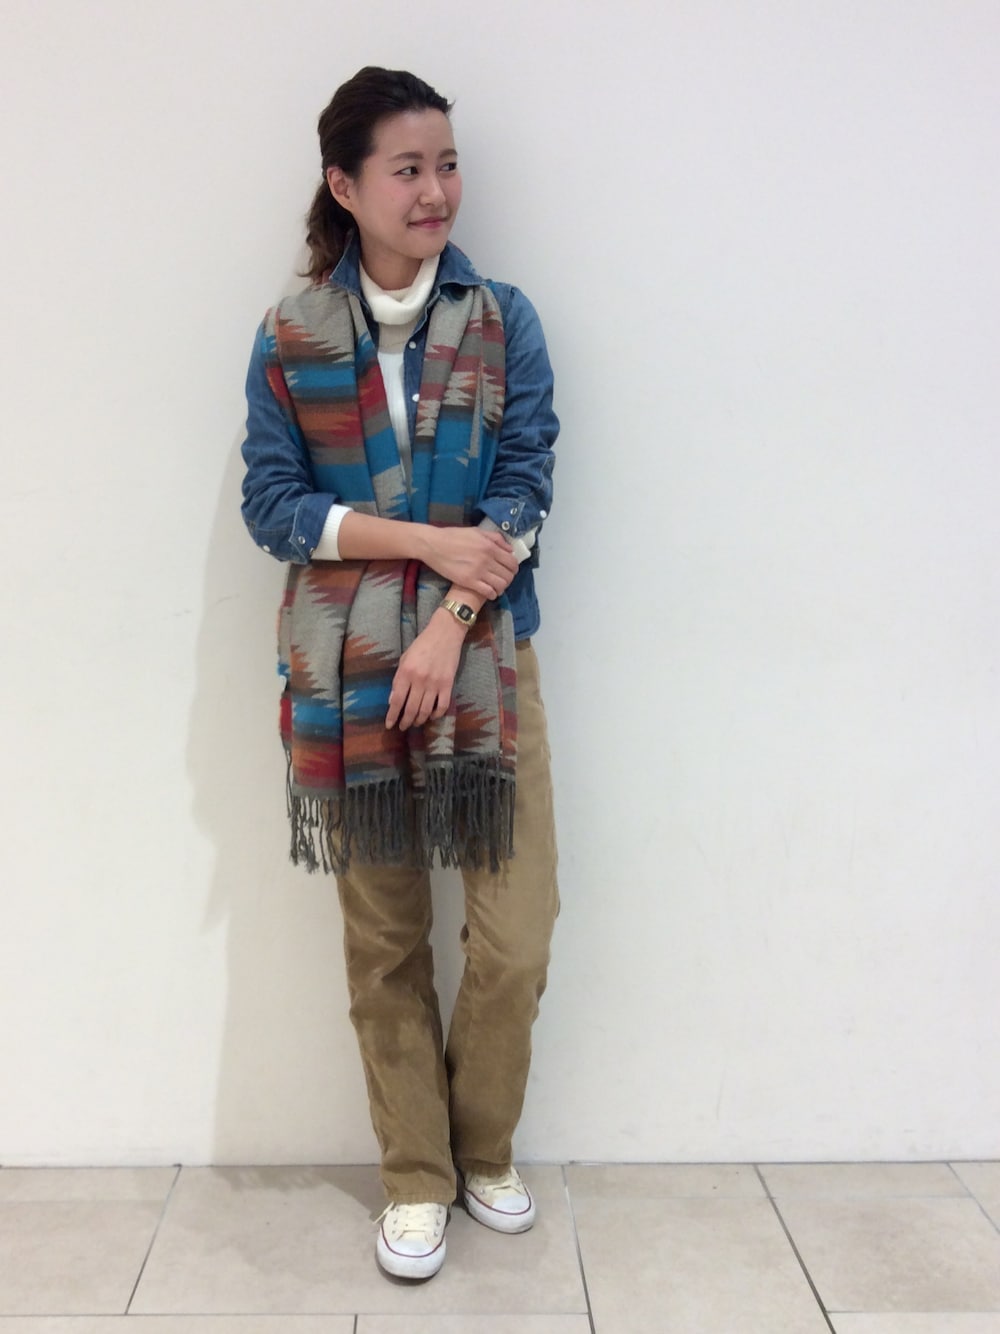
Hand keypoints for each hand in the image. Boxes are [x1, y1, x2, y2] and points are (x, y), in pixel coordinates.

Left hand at [386, 611, 465, 730]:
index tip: (389, 725)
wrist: (445, 633)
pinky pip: (442, 706)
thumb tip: (392, 700)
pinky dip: (436, 715)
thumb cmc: (422, 644)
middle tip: (402, 727)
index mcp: (406, 672)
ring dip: (419, 720)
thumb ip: (398, 679)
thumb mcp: (404, 658)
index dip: (392, 715)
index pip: (396, 700)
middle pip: (411, 709)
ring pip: (425, 710)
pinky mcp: (448, 684)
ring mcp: (435, 683)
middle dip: (405, 722)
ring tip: (415, 723)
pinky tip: (431, 716)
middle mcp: (419, 680)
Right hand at [421, 527, 517, 600]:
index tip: (509, 570)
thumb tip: (510, 549)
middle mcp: (487, 559)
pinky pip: (488, 592)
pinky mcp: (469, 582)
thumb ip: (495, 538)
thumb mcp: (477, 531)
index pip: (512, 562)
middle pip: (508, 575)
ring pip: (501, 585)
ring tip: (497, 587)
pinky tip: (490, 593)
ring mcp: (478, 572)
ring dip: (501, 587)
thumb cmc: (453, 536)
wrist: (433, 545)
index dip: (513, 568)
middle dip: (509, 579)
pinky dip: (492, 594)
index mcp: (490, 547)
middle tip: (503, 579)